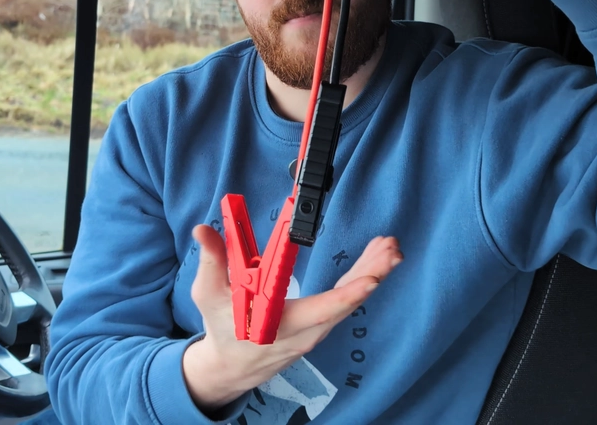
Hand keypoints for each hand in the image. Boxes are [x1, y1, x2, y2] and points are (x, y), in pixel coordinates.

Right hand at [181, 225, 402, 412]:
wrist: (232, 365)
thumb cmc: (223, 328)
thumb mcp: (210, 295)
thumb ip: (212, 261)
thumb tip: (204, 230)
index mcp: (282, 323)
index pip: (323, 310)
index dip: (350, 294)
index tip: (373, 279)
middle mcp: (307, 330)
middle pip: (347, 302)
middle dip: (373, 274)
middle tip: (391, 249)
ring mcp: (317, 330)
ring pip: (350, 302)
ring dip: (372, 273)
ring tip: (390, 248)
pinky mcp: (320, 325)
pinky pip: (346, 302)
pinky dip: (362, 281)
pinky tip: (374, 262)